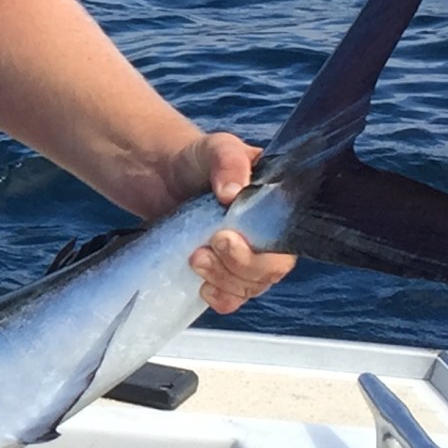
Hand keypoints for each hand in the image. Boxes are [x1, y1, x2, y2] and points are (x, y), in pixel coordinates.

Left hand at [178, 132, 294, 313]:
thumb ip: (229, 163)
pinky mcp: (222, 271)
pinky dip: (221, 298)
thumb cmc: (197, 159)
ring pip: (250, 287)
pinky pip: (233, 298)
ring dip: (223, 281)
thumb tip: (231, 193)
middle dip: (237, 266)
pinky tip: (202, 287)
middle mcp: (268, 237)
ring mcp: (246, 257)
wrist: (160, 172)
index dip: (261, 253)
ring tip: (194, 258)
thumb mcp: (216, 148)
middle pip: (270, 271)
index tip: (224, 238)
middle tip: (203, 250)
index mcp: (277, 210)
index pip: (287, 244)